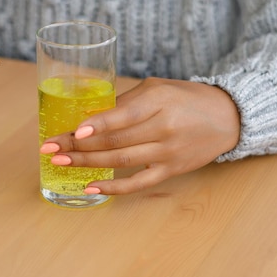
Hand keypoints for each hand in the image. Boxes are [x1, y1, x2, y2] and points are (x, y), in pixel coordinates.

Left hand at [40, 77, 240, 194]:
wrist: (226, 116)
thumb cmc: (184, 96)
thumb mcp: (156, 87)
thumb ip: (125, 102)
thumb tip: (89, 118)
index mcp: (158, 100)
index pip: (123, 116)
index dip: (97, 125)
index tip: (74, 132)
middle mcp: (164, 127)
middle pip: (115, 141)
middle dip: (78, 146)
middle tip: (50, 148)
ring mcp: (168, 152)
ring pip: (120, 161)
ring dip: (86, 164)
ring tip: (59, 162)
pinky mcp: (171, 171)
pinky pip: (138, 184)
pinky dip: (113, 188)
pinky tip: (90, 188)